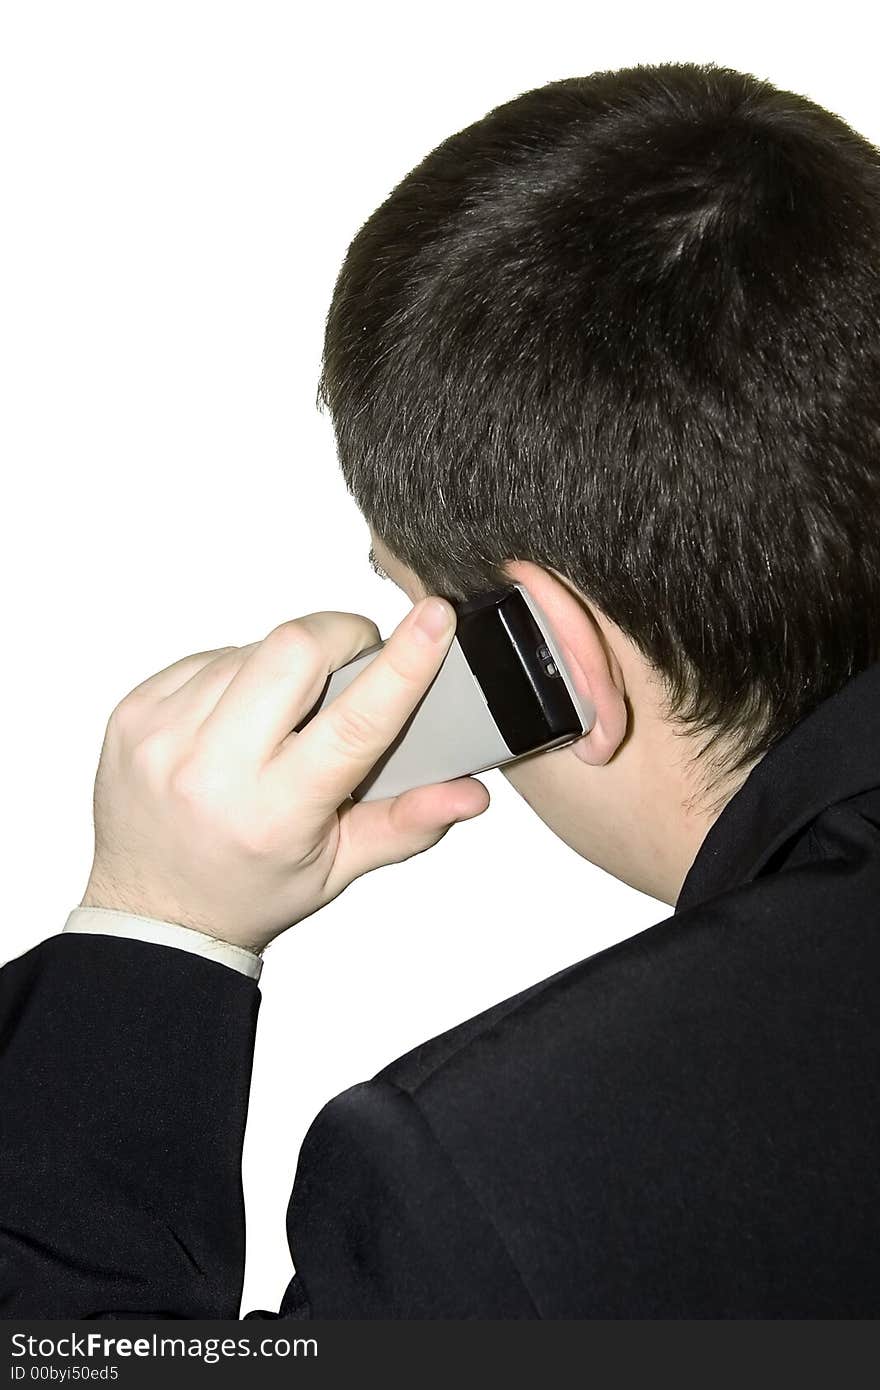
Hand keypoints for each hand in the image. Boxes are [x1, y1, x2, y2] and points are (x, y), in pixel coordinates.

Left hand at [80, 598, 489, 951]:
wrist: (150, 911)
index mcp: (274, 813)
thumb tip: (472, 793)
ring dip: (282, 665)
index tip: (435, 617)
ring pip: (251, 647)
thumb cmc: (250, 888)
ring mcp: (162, 736)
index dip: (403, 664)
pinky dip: (234, 674)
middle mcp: (211, 770)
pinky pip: (206, 657)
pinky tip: (236, 717)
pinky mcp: (132, 713)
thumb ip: (408, 824)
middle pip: (293, 649)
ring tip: (281, 714)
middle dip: (338, 637)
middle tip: (353, 662)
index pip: (353, 724)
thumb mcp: (338, 867)